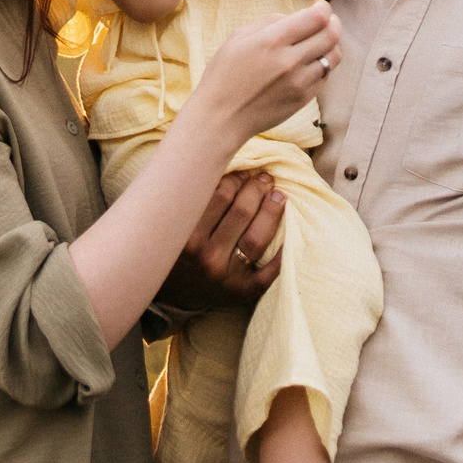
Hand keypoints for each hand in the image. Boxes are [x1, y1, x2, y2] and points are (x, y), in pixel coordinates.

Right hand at [160, 169, 283, 308]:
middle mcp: (205, 256)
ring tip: (278, 195)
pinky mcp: (242, 292)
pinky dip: (284, 251)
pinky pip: (270, 271)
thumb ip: (187, 198)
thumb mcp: (170, 226)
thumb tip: (217, 164)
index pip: (219, 195)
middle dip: (256, 189)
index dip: (236, 179)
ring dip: (271, 210)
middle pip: (240, 212)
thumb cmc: (173, 251)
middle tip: (264, 179)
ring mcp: (225, 276)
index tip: (244, 172)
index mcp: (186, 236)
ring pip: (257, 237)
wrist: (173, 297)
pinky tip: (292, 232)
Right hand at [189, 1, 339, 140]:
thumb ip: (269, 22)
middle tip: (327, 21)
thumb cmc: (224, 74)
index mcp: (272, 41)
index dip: (323, 8)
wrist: (221, 117)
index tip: (318, 7)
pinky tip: (309, 63)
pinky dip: (323, 65)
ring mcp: (300, 82)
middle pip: (331, 34)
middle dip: (333, 22)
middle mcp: (290, 60)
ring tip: (320, 42)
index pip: (316, 18)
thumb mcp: (238, 38)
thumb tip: (296, 16)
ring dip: (331, 45)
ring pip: (333, 56)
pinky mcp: (304, 99)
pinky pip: (325, 76)